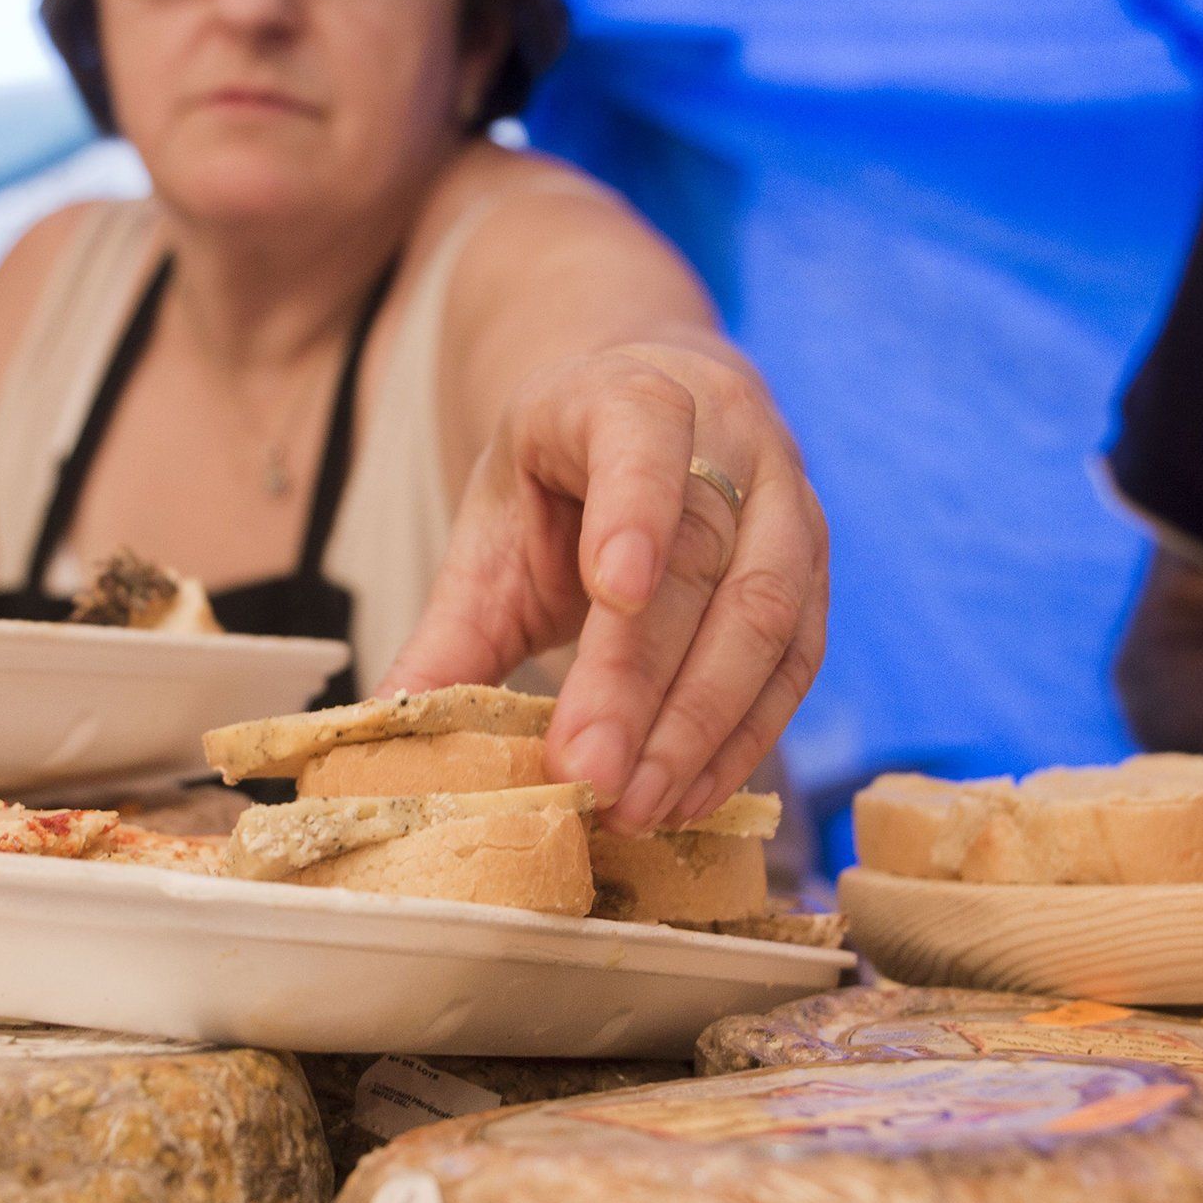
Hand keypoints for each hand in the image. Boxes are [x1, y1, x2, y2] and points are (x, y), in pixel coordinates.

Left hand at [380, 344, 828, 833]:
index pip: (643, 434)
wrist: (654, 425)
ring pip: (767, 615)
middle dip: (645, 680)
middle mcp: (728, 434)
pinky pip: (797, 662)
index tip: (615, 593)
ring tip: (639, 807)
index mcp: (626, 396)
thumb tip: (386, 732)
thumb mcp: (493, 533)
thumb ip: (450, 632)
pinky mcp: (816, 572)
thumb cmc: (562, 484)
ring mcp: (787, 502)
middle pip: (701, 558)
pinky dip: (745, 738)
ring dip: (702, 727)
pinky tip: (688, 795)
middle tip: (594, 775)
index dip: (636, 511)